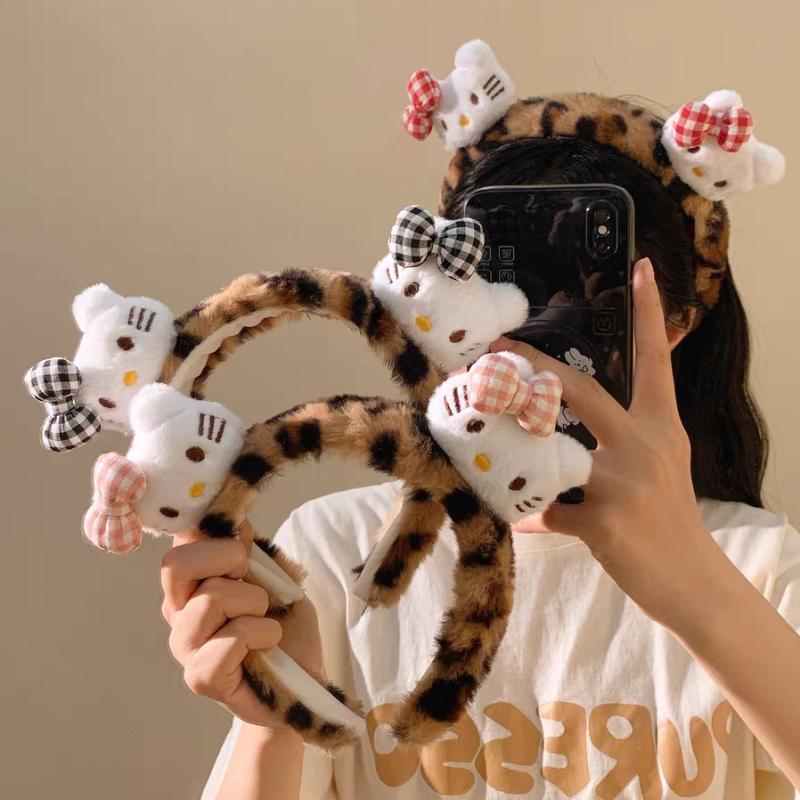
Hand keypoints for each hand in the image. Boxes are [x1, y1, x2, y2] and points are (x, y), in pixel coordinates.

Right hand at [160, 521, 323, 729]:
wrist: (304, 678)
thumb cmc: (286, 624)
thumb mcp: (276, 575)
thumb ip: (251, 548)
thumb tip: (237, 521)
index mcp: (191, 582)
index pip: (181, 539)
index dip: (216, 534)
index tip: (245, 550)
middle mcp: (178, 611)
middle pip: (176, 564)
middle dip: (226, 559)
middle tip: (251, 580)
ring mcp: (185, 645)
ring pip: (211, 598)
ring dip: (254, 603)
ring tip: (265, 621)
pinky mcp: (200, 678)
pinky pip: (229, 639)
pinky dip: (261, 635)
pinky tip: (267, 647)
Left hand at [493, 258, 725, 631]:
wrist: (694, 579)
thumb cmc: (670, 516)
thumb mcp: (666, 460)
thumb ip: (632, 430)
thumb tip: (591, 406)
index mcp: (661, 427)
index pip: (657, 361)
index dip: (650, 313)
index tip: (640, 269)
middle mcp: (644, 446)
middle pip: (583, 391)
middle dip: (536, 367)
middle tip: (498, 349)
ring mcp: (624, 484)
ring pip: (553, 452)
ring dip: (517, 449)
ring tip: (485, 439)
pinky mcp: (604, 523)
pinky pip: (547, 511)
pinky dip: (530, 514)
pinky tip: (521, 518)